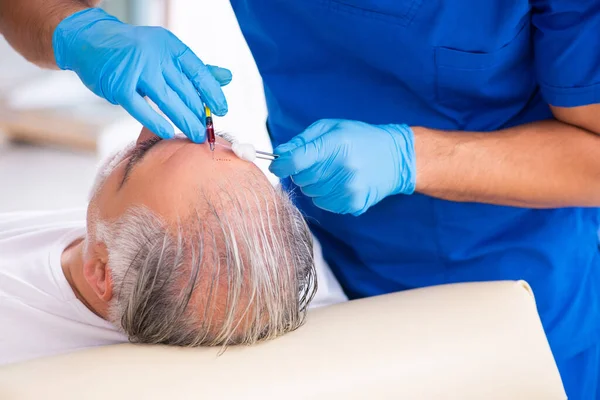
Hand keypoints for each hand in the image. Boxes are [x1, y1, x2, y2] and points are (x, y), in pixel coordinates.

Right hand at [53, 8, 231, 141]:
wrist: (90, 40)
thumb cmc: (134, 51)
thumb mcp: (167, 53)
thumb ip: (196, 68)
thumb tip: (227, 78)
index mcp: (170, 46)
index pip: (198, 71)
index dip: (213, 93)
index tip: (222, 110)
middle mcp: (154, 55)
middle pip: (185, 89)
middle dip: (199, 113)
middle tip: (209, 131)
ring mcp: (136, 69)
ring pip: (168, 100)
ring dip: (185, 120)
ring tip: (196, 135)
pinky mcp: (119, 85)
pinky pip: (141, 108)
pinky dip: (156, 122)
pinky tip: (169, 132)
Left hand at [269, 119, 415, 215]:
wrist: (395, 158)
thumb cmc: (360, 139)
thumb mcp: (331, 128)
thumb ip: (302, 141)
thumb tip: (279, 154)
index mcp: (336, 144)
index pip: (296, 161)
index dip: (281, 165)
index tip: (278, 165)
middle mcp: (343, 167)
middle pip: (301, 179)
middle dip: (302, 172)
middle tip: (320, 162)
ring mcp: (350, 188)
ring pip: (310, 193)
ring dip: (315, 184)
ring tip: (334, 172)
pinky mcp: (354, 203)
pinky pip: (324, 204)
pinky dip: (326, 195)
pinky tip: (341, 183)